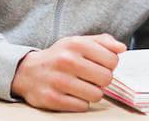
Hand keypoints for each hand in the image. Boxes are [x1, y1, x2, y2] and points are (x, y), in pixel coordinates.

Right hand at [11, 34, 125, 111]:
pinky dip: (81, 103)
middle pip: (106, 79)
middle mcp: (66, 61)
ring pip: (96, 95)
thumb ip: (103, 41)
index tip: (101, 66)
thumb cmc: (59, 56)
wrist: (26, 71)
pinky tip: (72, 95)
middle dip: (102, 80)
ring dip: (92, 93)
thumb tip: (122, 48)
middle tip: (92, 78)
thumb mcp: (78, 42)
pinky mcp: (51, 99)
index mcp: (76, 44)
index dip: (110, 66)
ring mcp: (58, 81)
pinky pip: (82, 107)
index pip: (112, 60)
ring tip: (82, 87)